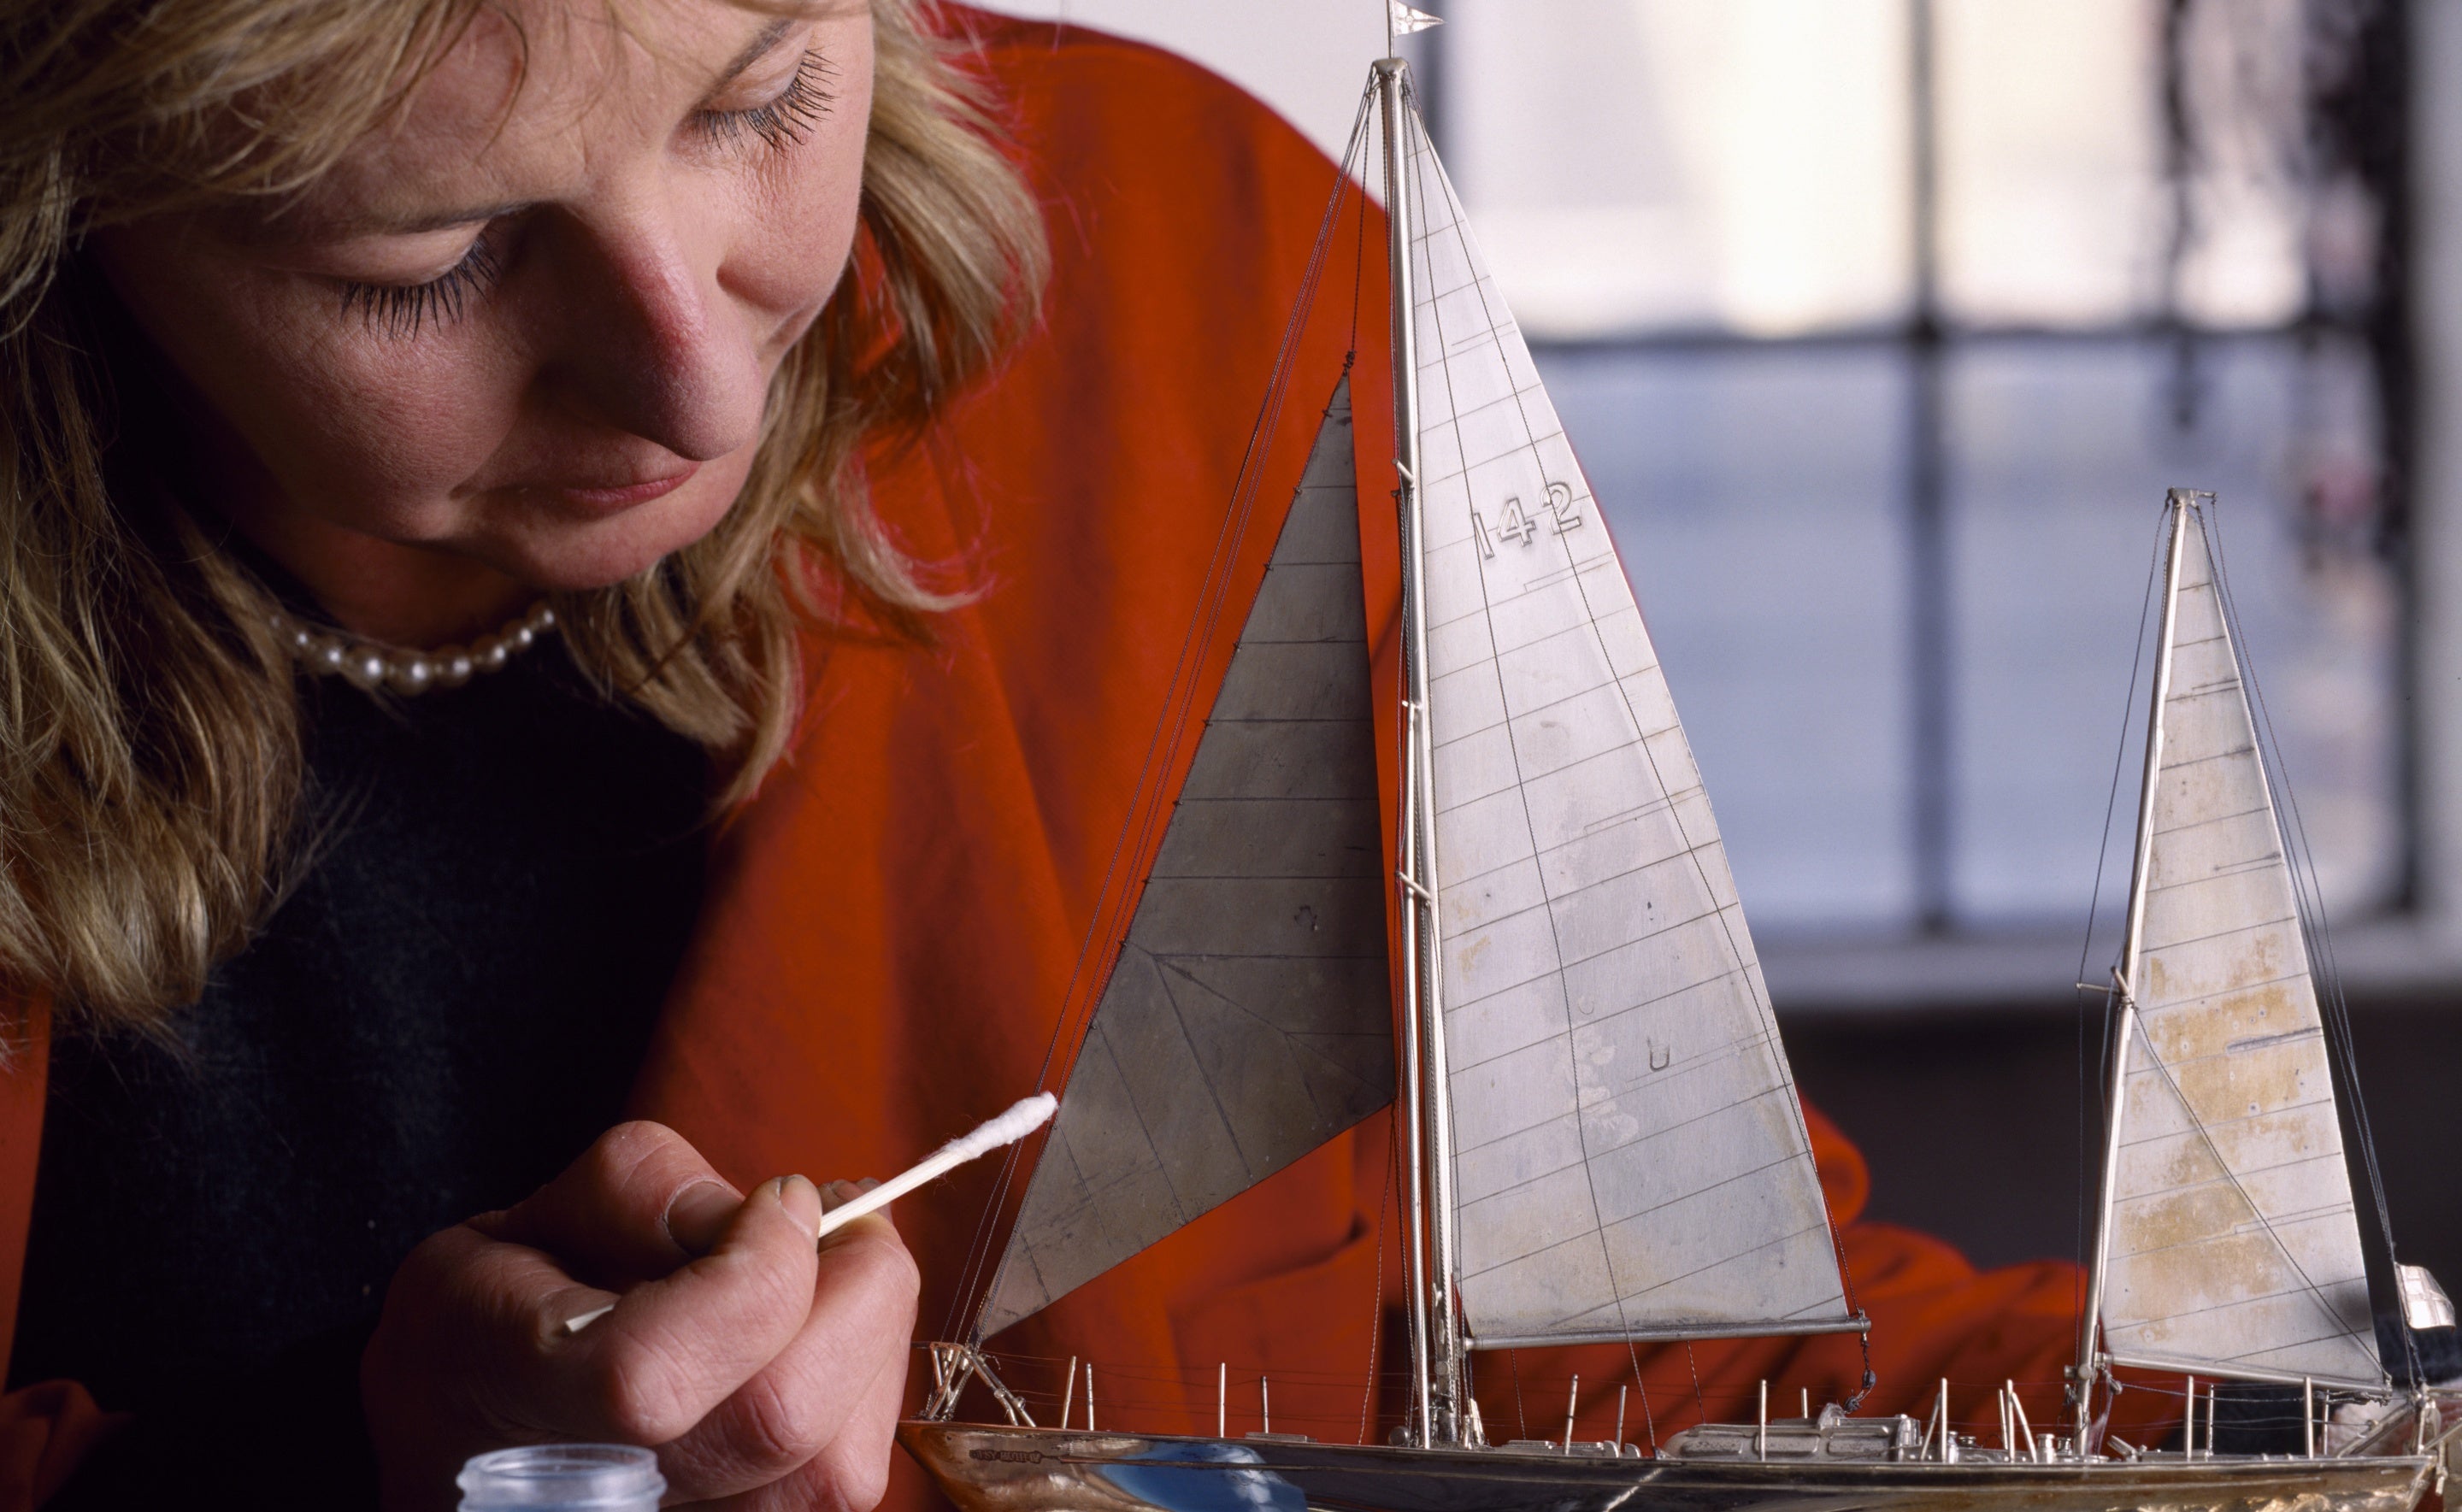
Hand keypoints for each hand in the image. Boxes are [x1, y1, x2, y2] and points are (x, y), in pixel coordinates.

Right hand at [362, 1121, 918, 1510]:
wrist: (466, 1439)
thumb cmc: (492, 1318)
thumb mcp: (518, 1221)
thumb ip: (639, 1192)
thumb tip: (777, 1215)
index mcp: (506, 1395)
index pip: (652, 1374)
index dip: (755, 1271)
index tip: (782, 1196)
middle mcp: (590, 1500)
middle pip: (778, 1423)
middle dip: (858, 1290)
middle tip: (848, 1219)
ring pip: (834, 1472)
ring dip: (873, 1343)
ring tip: (842, 1276)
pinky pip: (840, 1487)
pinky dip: (865, 1399)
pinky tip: (828, 1345)